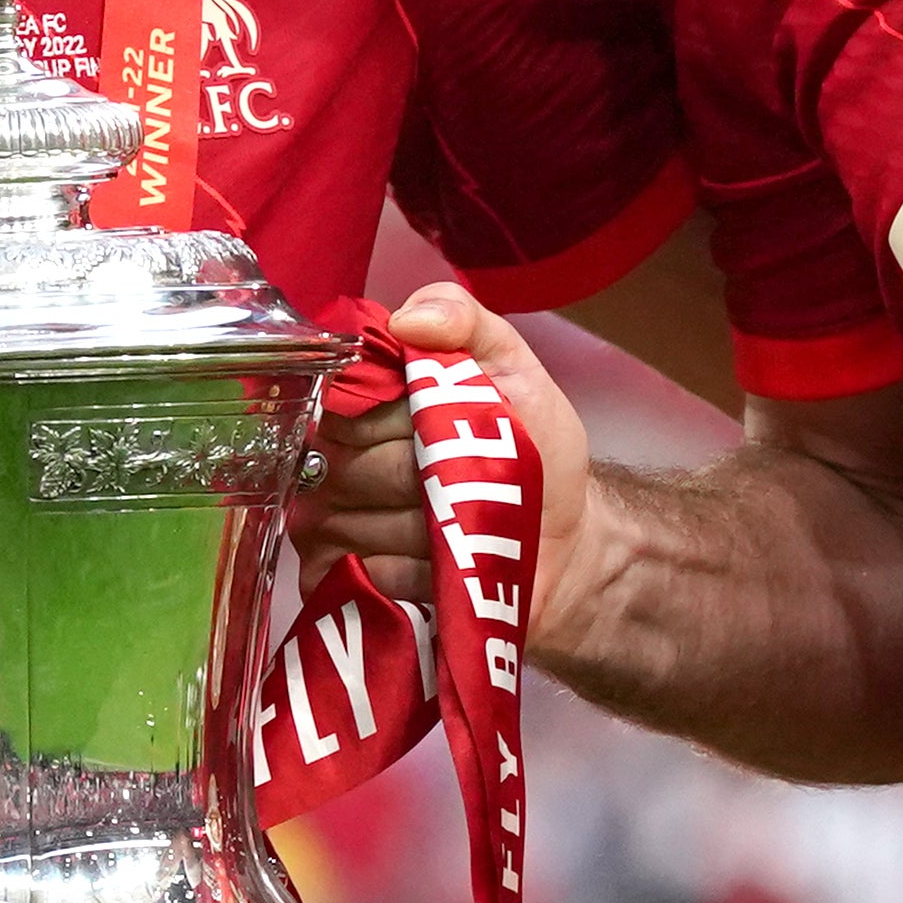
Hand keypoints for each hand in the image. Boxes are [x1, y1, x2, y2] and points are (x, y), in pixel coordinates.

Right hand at [289, 283, 594, 639]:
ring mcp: (338, 524)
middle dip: (413, 477)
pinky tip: (444, 567)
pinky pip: (359, 574)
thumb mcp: (515, 370)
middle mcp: (340, 459)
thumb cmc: (535, 452)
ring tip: (461, 525)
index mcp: (369, 402)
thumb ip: (466, 322)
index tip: (435, 423)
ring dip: (417, 529)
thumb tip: (405, 320)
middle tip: (463, 481)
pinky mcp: (355, 582)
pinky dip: (409, 573)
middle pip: (344, 467)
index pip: (340, 402)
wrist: (564, 542)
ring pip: (350, 524)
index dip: (390, 416)